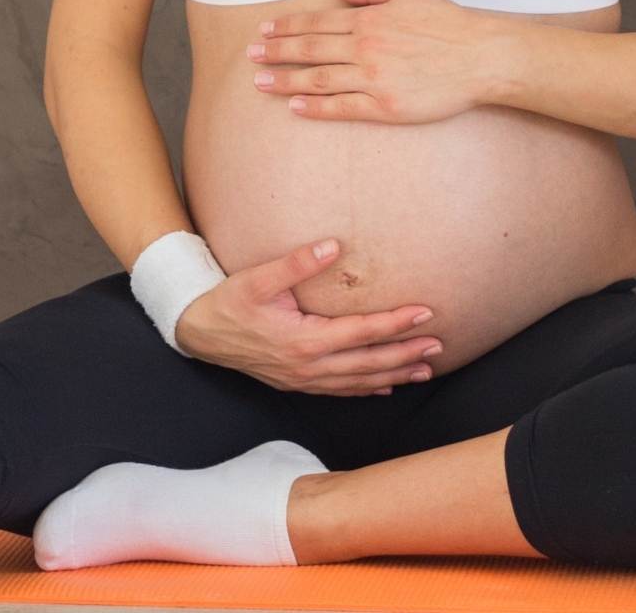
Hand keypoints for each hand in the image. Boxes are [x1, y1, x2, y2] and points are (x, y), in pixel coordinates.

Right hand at [174, 237, 444, 395]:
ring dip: (394, 374)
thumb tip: (334, 245)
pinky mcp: (296, 384)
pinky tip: (385, 386)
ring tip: (424, 369)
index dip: (396, 323)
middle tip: (438, 345)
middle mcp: (308, 367)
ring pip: (358, 381)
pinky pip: (340, 391)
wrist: (197, 333)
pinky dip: (366, 389)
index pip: (362, 332)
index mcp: (304, 341)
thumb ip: (296, 263)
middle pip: (369, 362)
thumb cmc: (227, 303)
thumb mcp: (257, 278)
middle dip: (406, 354)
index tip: (425, 313)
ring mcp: (303, 380)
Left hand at [247, 0, 498, 122]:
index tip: (264, 31)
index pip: (316, 23)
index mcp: (369, 20)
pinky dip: (315, 108)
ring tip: (260, 82)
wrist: (482, 57)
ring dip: (284, 80)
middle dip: (275, 52)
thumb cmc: (449, 24)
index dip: (286, 27)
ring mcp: (373, 79)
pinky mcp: (385, 107)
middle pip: (309, 50)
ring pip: (317, 80)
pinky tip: (294, 107)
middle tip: (250, 56)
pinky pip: (341, 108)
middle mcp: (365, 48)